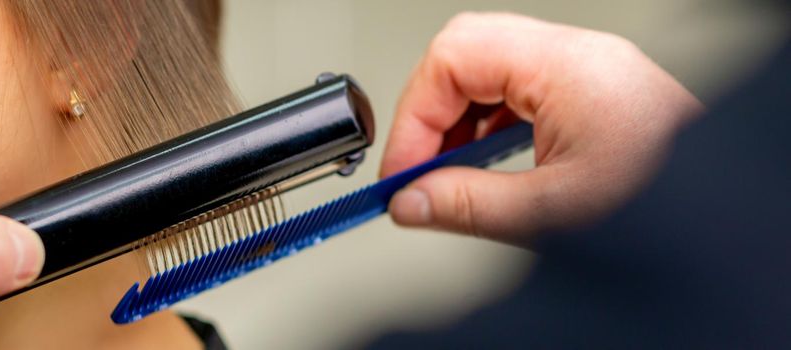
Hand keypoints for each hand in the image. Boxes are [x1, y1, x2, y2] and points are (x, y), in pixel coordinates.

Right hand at [381, 13, 702, 242]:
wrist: (732, 214)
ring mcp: (587, 69)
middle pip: (466, 52)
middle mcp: (577, 55)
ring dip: (457, 119)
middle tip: (418, 168)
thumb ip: (468, 205)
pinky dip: (488, 123)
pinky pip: (519, 87)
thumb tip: (410, 203)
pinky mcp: (593, 90)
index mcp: (566, 66)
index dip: (414, 118)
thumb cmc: (670, 201)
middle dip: (430, 113)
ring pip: (490, 66)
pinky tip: (484, 165)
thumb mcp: (554, 213)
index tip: (403, 172)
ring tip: (448, 173)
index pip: (452, 60)